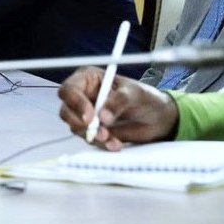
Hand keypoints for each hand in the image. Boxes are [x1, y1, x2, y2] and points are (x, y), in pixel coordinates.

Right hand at [56, 69, 178, 149]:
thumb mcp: (134, 94)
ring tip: (113, 140)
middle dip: (81, 124)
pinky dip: (101, 144)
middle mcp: (82, 95)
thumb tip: (102, 117)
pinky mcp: (91, 129)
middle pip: (66, 111)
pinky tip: (115, 144)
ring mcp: (85, 114)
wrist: (157, 118)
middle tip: (100, 132)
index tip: (90, 117)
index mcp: (88, 79)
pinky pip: (88, 138)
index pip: (69, 89)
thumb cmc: (145, 97)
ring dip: (94, 136)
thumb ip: (118, 102)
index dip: (76, 103)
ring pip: (76, 127)